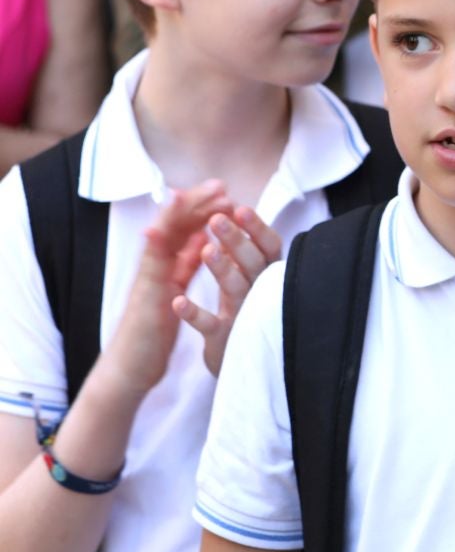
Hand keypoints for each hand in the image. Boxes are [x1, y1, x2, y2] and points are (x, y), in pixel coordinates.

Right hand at [101, 182, 231, 392]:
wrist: (130, 366)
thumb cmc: (155, 329)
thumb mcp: (176, 290)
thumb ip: (186, 265)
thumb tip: (204, 239)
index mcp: (170, 266)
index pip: (190, 230)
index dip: (207, 210)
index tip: (227, 193)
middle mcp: (157, 268)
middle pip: (176, 228)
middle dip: (196, 204)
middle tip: (219, 185)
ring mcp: (148, 281)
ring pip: (159, 241)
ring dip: (172, 217)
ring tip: (185, 194)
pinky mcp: (144, 298)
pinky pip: (147, 272)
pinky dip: (150, 250)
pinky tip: (153, 231)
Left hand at [175, 208, 282, 376]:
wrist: (238, 363)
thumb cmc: (244, 315)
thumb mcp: (248, 281)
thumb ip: (244, 253)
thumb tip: (235, 214)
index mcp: (265, 277)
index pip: (269, 247)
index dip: (257, 229)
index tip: (241, 208)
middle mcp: (259, 295)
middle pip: (253, 264)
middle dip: (237, 240)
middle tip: (219, 219)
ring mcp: (242, 317)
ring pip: (235, 290)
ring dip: (222, 270)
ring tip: (208, 250)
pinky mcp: (223, 339)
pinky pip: (210, 325)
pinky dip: (195, 314)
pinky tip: (179, 301)